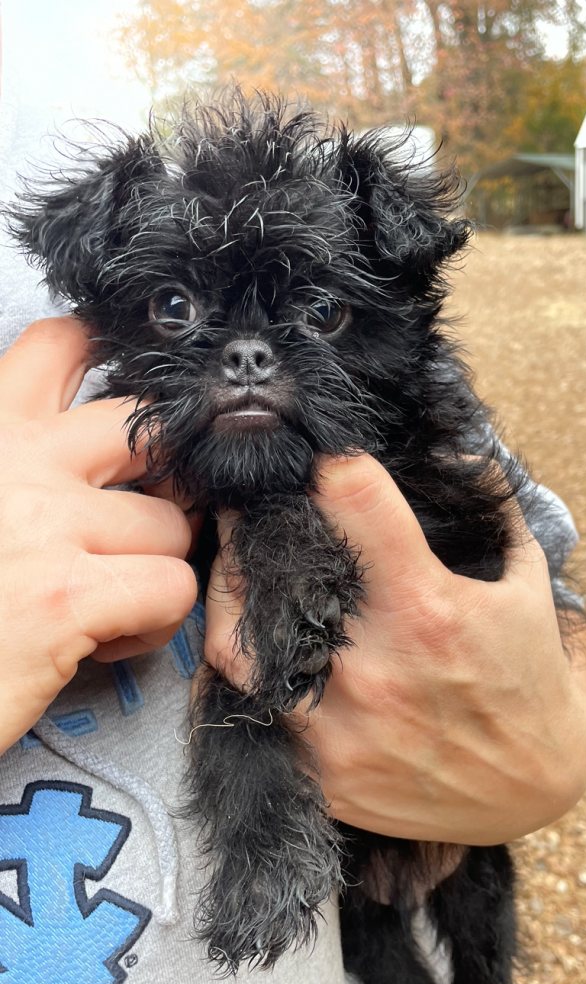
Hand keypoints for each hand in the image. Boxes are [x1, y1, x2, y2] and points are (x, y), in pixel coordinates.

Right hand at [0, 317, 197, 755]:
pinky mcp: (68, 596)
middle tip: (137, 522)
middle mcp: (17, 459)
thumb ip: (15, 462)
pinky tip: (103, 638)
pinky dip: (152, 622)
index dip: (113, 372)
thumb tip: (68, 435)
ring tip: (107, 598)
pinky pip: (171, 589)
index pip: (63, 345)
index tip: (125, 426)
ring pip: (171, 524)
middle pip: (148, 429)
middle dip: (163, 480)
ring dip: (154, 567)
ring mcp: (47, 524)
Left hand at [205, 454, 585, 845]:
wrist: (535, 794)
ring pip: (234, 636)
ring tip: (234, 561)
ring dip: (226, 586)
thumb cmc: (531, 681)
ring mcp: (340, 726)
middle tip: (253, 499)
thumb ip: (492, 508)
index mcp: (426, 609)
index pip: (352, 498)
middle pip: (274, 563)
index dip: (331, 462)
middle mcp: (373, 668)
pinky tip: (249, 633)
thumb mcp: (527, 584)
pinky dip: (240, 659)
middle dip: (258, 517)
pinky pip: (248, 702)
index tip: (319, 454)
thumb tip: (453, 448)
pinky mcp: (324, 771)